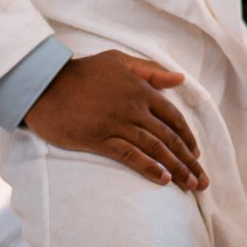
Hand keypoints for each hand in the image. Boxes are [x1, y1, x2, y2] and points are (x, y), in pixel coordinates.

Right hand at [22, 50, 207, 191]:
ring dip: (175, 168)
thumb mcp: (118, 61)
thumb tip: (180, 79)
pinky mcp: (99, 139)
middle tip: (201, 179)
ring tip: (189, 185)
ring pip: (154, 148)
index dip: (188, 137)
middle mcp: (134, 108)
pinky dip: (149, 167)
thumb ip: (150, 71)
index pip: (173, 117)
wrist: (46, 84)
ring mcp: (117, 124)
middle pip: (169, 137)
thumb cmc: (82, 72)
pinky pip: (130, 155)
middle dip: (188, 160)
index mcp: (140, 90)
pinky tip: (162, 179)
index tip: (196, 154)